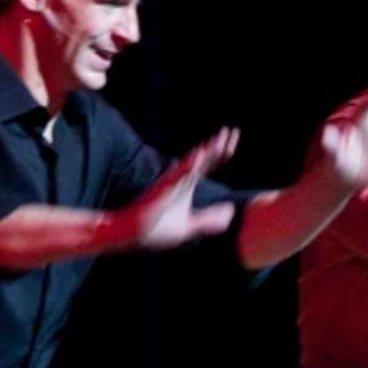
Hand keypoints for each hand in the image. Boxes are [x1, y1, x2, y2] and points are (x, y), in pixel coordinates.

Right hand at [127, 127, 240, 248]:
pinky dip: (188, 167)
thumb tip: (230, 211)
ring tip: (219, 141)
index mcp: (188, 184)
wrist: (134, 236)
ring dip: (205, 153)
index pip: (209, 164)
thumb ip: (210, 219)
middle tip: (232, 131)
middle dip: (218, 146)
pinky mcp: (162, 191)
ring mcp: (172, 184)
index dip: (222, 152)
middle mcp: (181, 180)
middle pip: (203, 159)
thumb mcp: (190, 226)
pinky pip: (177, 177)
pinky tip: (199, 157)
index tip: (233, 136)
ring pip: (192, 165)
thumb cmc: (157, 229)